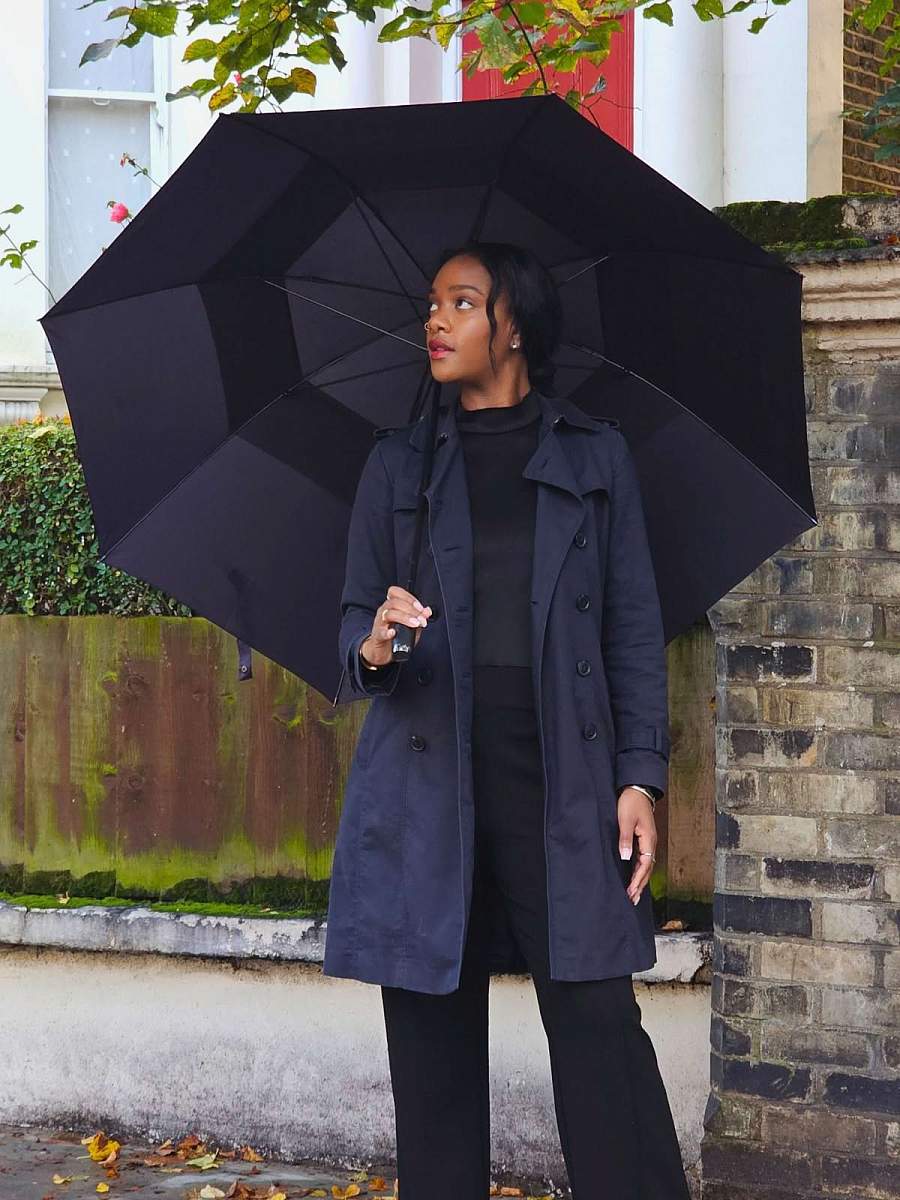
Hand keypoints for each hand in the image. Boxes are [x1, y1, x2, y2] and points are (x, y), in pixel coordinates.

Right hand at [360, 585, 431, 666]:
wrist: (384, 651)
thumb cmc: (397, 635)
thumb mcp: (411, 625)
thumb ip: (419, 617)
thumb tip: (427, 611)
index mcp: (391, 606)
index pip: (396, 592)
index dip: (409, 598)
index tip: (420, 608)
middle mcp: (384, 611)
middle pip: (395, 603)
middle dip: (411, 610)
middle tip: (421, 619)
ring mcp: (379, 623)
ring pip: (389, 614)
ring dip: (404, 618)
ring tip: (415, 624)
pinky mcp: (377, 636)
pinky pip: (381, 632)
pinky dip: (387, 632)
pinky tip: (393, 633)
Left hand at [617, 786, 656, 904]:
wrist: (637, 789)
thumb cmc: (631, 802)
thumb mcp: (625, 820)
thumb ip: (625, 839)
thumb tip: (625, 857)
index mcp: (648, 839)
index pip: (644, 865)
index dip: (637, 879)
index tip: (630, 891)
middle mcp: (651, 842)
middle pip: (647, 869)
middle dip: (640, 885)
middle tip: (632, 900)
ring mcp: (648, 841)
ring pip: (646, 865)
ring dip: (640, 880)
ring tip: (634, 894)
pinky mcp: (643, 839)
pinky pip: (643, 859)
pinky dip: (639, 870)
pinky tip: (634, 877)